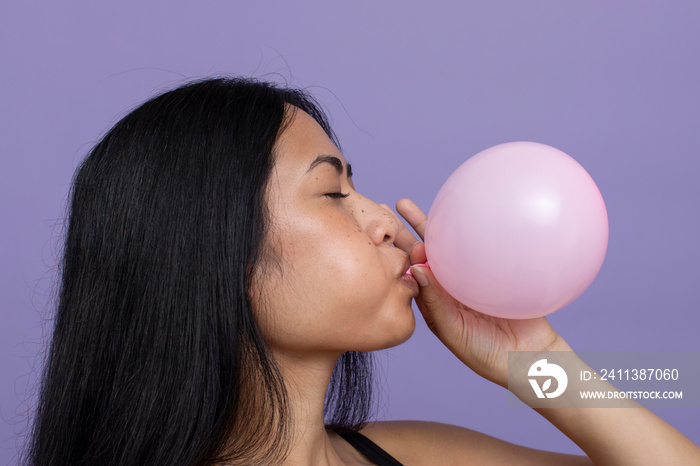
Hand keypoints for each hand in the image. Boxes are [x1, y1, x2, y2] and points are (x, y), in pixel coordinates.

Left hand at [387, 198, 568, 387]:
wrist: (530, 357)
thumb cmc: (487, 352)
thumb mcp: (454, 330)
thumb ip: (435, 303)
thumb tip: (414, 269)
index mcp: (434, 301)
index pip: (409, 272)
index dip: (395, 254)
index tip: (382, 235)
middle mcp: (448, 285)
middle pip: (422, 253)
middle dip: (404, 232)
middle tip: (385, 208)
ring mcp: (470, 276)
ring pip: (444, 245)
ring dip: (428, 225)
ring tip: (406, 205)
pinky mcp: (493, 270)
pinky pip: (477, 246)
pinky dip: (466, 230)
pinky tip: (455, 212)